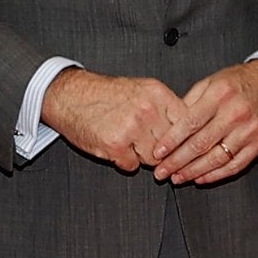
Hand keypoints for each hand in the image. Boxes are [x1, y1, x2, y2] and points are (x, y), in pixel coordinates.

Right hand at [41, 66, 181, 170]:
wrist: (69, 95)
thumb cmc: (104, 95)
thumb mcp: (142, 91)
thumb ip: (165, 108)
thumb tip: (187, 130)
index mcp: (157, 94)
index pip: (187, 125)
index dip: (185, 140)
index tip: (183, 148)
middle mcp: (147, 110)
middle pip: (172, 146)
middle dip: (162, 151)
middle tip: (149, 146)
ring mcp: (132, 128)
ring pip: (153, 159)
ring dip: (142, 157)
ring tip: (130, 144)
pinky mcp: (115, 145)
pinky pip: (131, 166)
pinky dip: (123, 162)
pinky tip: (115, 147)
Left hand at [156, 58, 257, 183]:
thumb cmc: (240, 82)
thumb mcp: (211, 81)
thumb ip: (190, 102)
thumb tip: (170, 124)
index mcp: (219, 95)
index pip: (190, 123)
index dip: (171, 141)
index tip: (158, 153)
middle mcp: (235, 114)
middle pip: (200, 144)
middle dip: (177, 161)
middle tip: (162, 171)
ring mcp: (248, 131)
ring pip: (216, 158)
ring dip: (194, 172)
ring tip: (178, 177)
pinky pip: (235, 165)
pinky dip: (216, 175)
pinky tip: (201, 178)